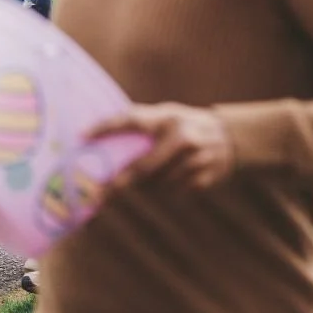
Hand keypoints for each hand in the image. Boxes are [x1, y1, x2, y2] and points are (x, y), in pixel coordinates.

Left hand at [88, 103, 233, 190]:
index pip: (132, 119)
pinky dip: (167, 190)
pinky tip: (175, 178)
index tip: (82, 135)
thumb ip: (144, 124)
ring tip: (150, 179)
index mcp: (169, 118)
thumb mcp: (170, 115)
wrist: (230, 138)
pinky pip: (173, 193)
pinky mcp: (203, 180)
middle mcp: (182, 138)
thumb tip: (102, 135)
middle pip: (143, 169)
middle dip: (119, 183)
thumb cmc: (188, 125)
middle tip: (98, 197)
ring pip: (157, 184)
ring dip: (146, 187)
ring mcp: (195, 160)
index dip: (106, 127)